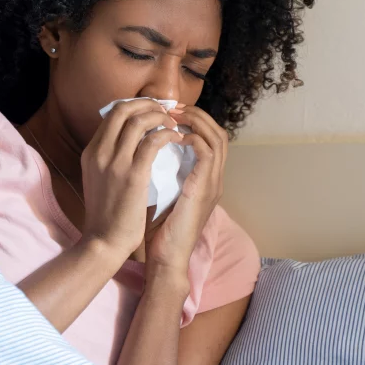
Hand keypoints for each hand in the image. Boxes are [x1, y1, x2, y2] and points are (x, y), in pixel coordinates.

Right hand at [80, 99, 182, 261]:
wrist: (104, 241)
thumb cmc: (107, 213)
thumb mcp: (99, 178)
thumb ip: (109, 158)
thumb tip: (128, 141)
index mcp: (91, 152)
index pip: (112, 114)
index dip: (135, 105)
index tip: (152, 110)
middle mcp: (99, 152)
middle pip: (122, 109)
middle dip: (147, 104)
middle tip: (165, 111)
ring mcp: (114, 162)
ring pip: (138, 120)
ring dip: (159, 116)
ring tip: (173, 124)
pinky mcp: (133, 174)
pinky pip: (153, 141)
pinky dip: (167, 134)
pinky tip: (177, 138)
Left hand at [145, 104, 227, 285]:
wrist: (165, 257)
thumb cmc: (158, 231)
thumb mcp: (162, 194)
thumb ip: (163, 173)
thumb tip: (145, 151)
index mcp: (206, 180)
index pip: (211, 139)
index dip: (194, 122)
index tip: (170, 113)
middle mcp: (214, 179)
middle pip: (219, 132)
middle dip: (197, 115)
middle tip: (173, 108)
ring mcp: (213, 183)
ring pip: (217, 137)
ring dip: (196, 121)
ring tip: (173, 115)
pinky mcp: (205, 188)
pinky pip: (207, 151)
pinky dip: (193, 138)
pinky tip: (174, 136)